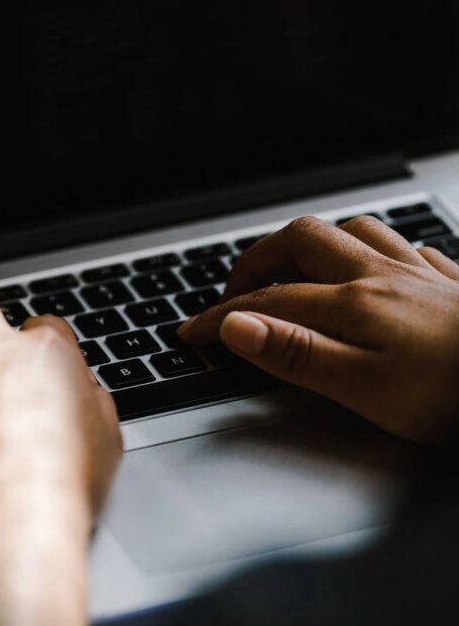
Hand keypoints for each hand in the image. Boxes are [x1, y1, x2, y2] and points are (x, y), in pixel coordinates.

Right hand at [178, 216, 458, 442]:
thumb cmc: (454, 394)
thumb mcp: (366, 390)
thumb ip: (297, 354)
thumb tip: (239, 327)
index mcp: (352, 305)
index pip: (267, 302)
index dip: (221, 317)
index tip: (192, 332)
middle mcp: (379, 277)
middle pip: (302, 242)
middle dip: (257, 259)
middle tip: (234, 289)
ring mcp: (415, 273)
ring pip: (351, 231)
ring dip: (310, 243)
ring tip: (291, 266)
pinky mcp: (446, 280)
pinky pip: (400, 243)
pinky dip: (370, 247)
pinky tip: (372, 263)